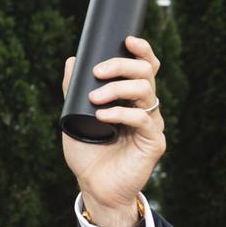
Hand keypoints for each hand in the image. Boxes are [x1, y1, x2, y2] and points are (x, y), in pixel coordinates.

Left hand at [61, 36, 165, 226]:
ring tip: (94, 99)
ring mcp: (151, 124)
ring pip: (146, 92)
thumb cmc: (88, 153)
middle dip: (121, 66)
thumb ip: (74, 90)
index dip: (142, 50)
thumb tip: (72, 60)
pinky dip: (121, 113)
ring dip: (118, 89)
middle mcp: (145, 108)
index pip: (145, 67)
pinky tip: (102, 116)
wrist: (93, 186)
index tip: (128, 40)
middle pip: (146, 73)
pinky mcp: (153, 142)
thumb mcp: (74, 116)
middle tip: (97, 72)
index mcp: (130, 98)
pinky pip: (143, 119)